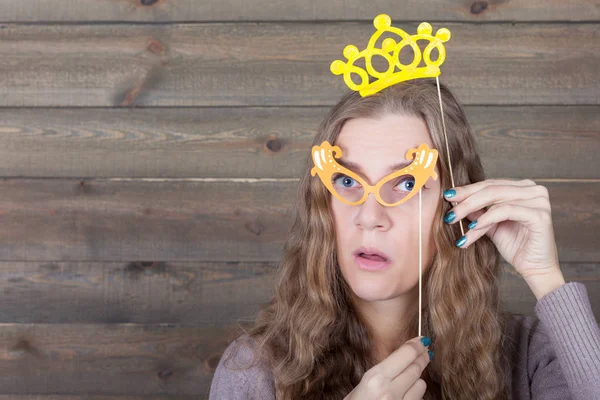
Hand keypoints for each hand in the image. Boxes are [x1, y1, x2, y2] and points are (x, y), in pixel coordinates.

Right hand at [344, 336, 430, 399]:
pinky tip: (407, 395)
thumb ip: (379, 376)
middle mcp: (389, 391)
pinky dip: (414, 396)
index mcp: (374, 379)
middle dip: (421, 358)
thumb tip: (399, 363)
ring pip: (420, 385)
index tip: (422, 340)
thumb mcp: (359, 389)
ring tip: (411, 378)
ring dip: (417, 380)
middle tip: (426, 351)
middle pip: (416, 368)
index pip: (405, 355)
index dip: (416, 346)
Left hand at [443, 179, 561, 279]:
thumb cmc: (515, 246)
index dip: (467, 190)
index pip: (490, 184)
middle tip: (448, 211)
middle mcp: (533, 190)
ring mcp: (539, 201)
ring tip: (454, 221)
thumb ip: (476, 211)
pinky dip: (486, 219)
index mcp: (523, 187)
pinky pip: (505, 211)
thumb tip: (453, 199)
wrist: (534, 269)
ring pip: (496, 199)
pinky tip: (473, 228)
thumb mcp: (489, 224)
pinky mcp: (540, 215)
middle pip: (491, 189)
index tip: (447, 196)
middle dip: (465, 200)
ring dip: (471, 210)